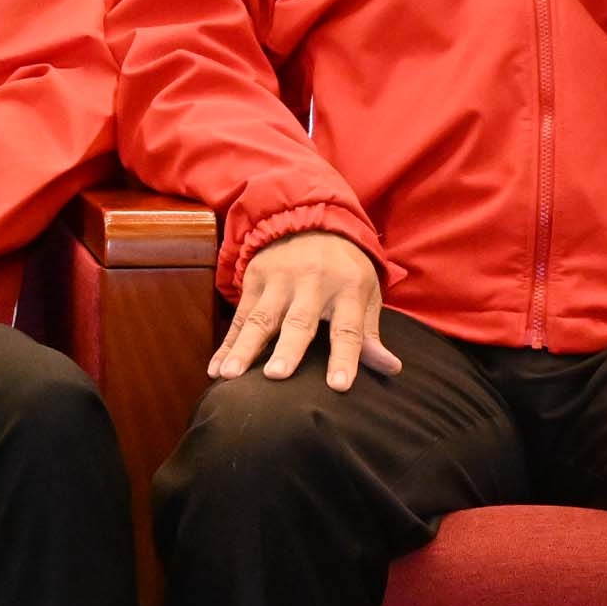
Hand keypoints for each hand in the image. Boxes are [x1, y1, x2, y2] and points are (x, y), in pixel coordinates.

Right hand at [210, 233, 397, 390]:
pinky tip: (216, 368)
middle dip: (287, 349)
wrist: (309, 218)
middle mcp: (313, 283)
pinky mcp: (255, 278)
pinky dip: (226, 344)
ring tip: (231, 376)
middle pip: (299, 321)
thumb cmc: (344, 268)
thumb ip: (371, 333)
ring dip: (244, 348)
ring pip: (261, 318)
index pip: (347, 329)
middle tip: (276, 376)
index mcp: (347, 289)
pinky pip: (239, 316)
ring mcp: (280, 280)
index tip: (339, 386)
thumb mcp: (366, 292)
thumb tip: (391, 368)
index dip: (344, 358)